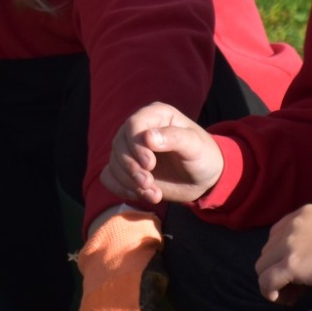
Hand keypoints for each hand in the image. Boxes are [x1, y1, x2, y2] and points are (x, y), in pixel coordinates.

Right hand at [103, 102, 224, 205]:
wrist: (202, 179)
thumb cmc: (202, 156)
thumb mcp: (195, 146)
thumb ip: (174, 138)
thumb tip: (147, 137)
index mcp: (156, 115)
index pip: (133, 125)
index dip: (136, 146)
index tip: (149, 165)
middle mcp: (138, 129)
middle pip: (119, 145)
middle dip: (131, 168)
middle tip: (149, 184)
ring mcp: (130, 149)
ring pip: (113, 163)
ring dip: (129, 183)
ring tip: (154, 195)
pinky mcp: (125, 168)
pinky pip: (108, 176)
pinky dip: (120, 188)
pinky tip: (141, 195)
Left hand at [254, 205, 311, 302]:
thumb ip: (311, 236)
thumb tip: (298, 261)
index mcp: (303, 214)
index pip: (276, 235)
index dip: (282, 256)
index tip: (296, 270)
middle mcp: (292, 224)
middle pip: (268, 252)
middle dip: (278, 269)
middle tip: (297, 285)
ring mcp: (290, 243)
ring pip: (262, 267)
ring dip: (274, 282)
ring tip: (293, 293)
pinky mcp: (292, 263)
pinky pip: (267, 281)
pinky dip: (269, 292)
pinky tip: (281, 299)